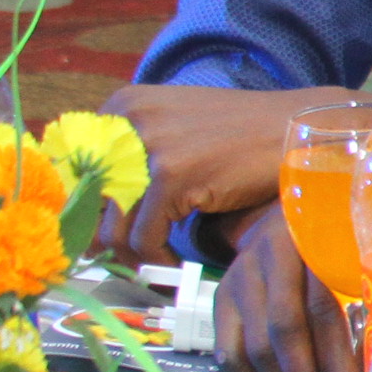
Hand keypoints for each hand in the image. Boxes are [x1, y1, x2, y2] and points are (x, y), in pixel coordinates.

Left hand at [98, 82, 362, 264]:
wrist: (299, 129)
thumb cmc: (244, 136)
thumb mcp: (178, 130)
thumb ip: (136, 154)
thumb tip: (94, 207)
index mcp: (121, 106)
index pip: (72, 171)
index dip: (81, 212)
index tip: (96, 239)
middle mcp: (126, 120)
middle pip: (86, 203)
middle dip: (103, 240)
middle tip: (124, 260)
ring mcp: (148, 147)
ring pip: (112, 228)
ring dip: (134, 257)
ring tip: (157, 264)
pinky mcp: (171, 176)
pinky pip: (144, 239)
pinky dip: (159, 260)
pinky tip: (179, 261)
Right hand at [210, 205, 360, 371]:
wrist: (284, 218)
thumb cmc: (330, 242)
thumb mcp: (351, 254)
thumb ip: (363, 293)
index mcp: (309, 244)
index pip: (321, 308)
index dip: (336, 354)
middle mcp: (267, 259)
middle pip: (285, 329)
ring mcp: (239, 279)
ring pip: (253, 345)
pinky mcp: (220, 297)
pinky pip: (228, 351)